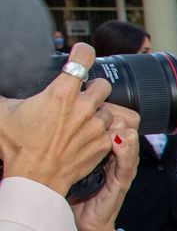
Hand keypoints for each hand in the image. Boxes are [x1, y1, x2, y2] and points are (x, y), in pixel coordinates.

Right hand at [0, 44, 116, 193]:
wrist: (35, 178)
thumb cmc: (16, 146)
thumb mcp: (1, 114)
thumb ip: (1, 95)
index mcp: (61, 93)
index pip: (83, 59)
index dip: (83, 52)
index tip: (82, 52)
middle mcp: (84, 107)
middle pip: (103, 84)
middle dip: (93, 88)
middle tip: (81, 96)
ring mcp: (97, 126)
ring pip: (109, 109)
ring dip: (98, 113)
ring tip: (81, 121)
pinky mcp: (104, 144)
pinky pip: (112, 131)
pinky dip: (103, 132)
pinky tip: (87, 137)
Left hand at [70, 107, 138, 230]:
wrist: (83, 221)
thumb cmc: (74, 188)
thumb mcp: (70, 157)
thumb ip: (68, 138)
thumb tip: (51, 115)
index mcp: (103, 143)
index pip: (112, 114)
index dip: (105, 103)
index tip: (89, 96)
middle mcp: (116, 151)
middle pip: (125, 119)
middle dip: (112, 111)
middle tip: (98, 107)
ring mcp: (122, 165)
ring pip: (130, 136)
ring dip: (120, 127)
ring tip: (109, 123)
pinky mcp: (122, 181)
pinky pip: (128, 162)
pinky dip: (125, 149)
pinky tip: (117, 140)